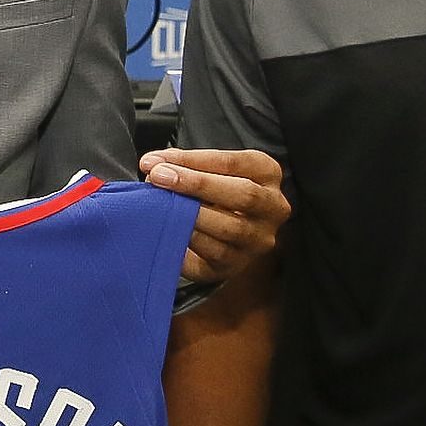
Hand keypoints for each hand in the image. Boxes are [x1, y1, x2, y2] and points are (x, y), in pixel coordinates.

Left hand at [140, 147, 289, 283]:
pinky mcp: (236, 264)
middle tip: (158, 178)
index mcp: (267, 173)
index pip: (234, 163)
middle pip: (243, 195)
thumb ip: (185, 165)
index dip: (193, 161)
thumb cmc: (215, 193)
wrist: (223, 232)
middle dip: (196, 184)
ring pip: (230, 228)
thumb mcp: (208, 171)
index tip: (157, 162)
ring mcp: (257, 240)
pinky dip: (188, 241)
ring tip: (161, 205)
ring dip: (191, 215)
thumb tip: (153, 164)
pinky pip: (213, 255)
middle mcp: (272, 208)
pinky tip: (167, 230)